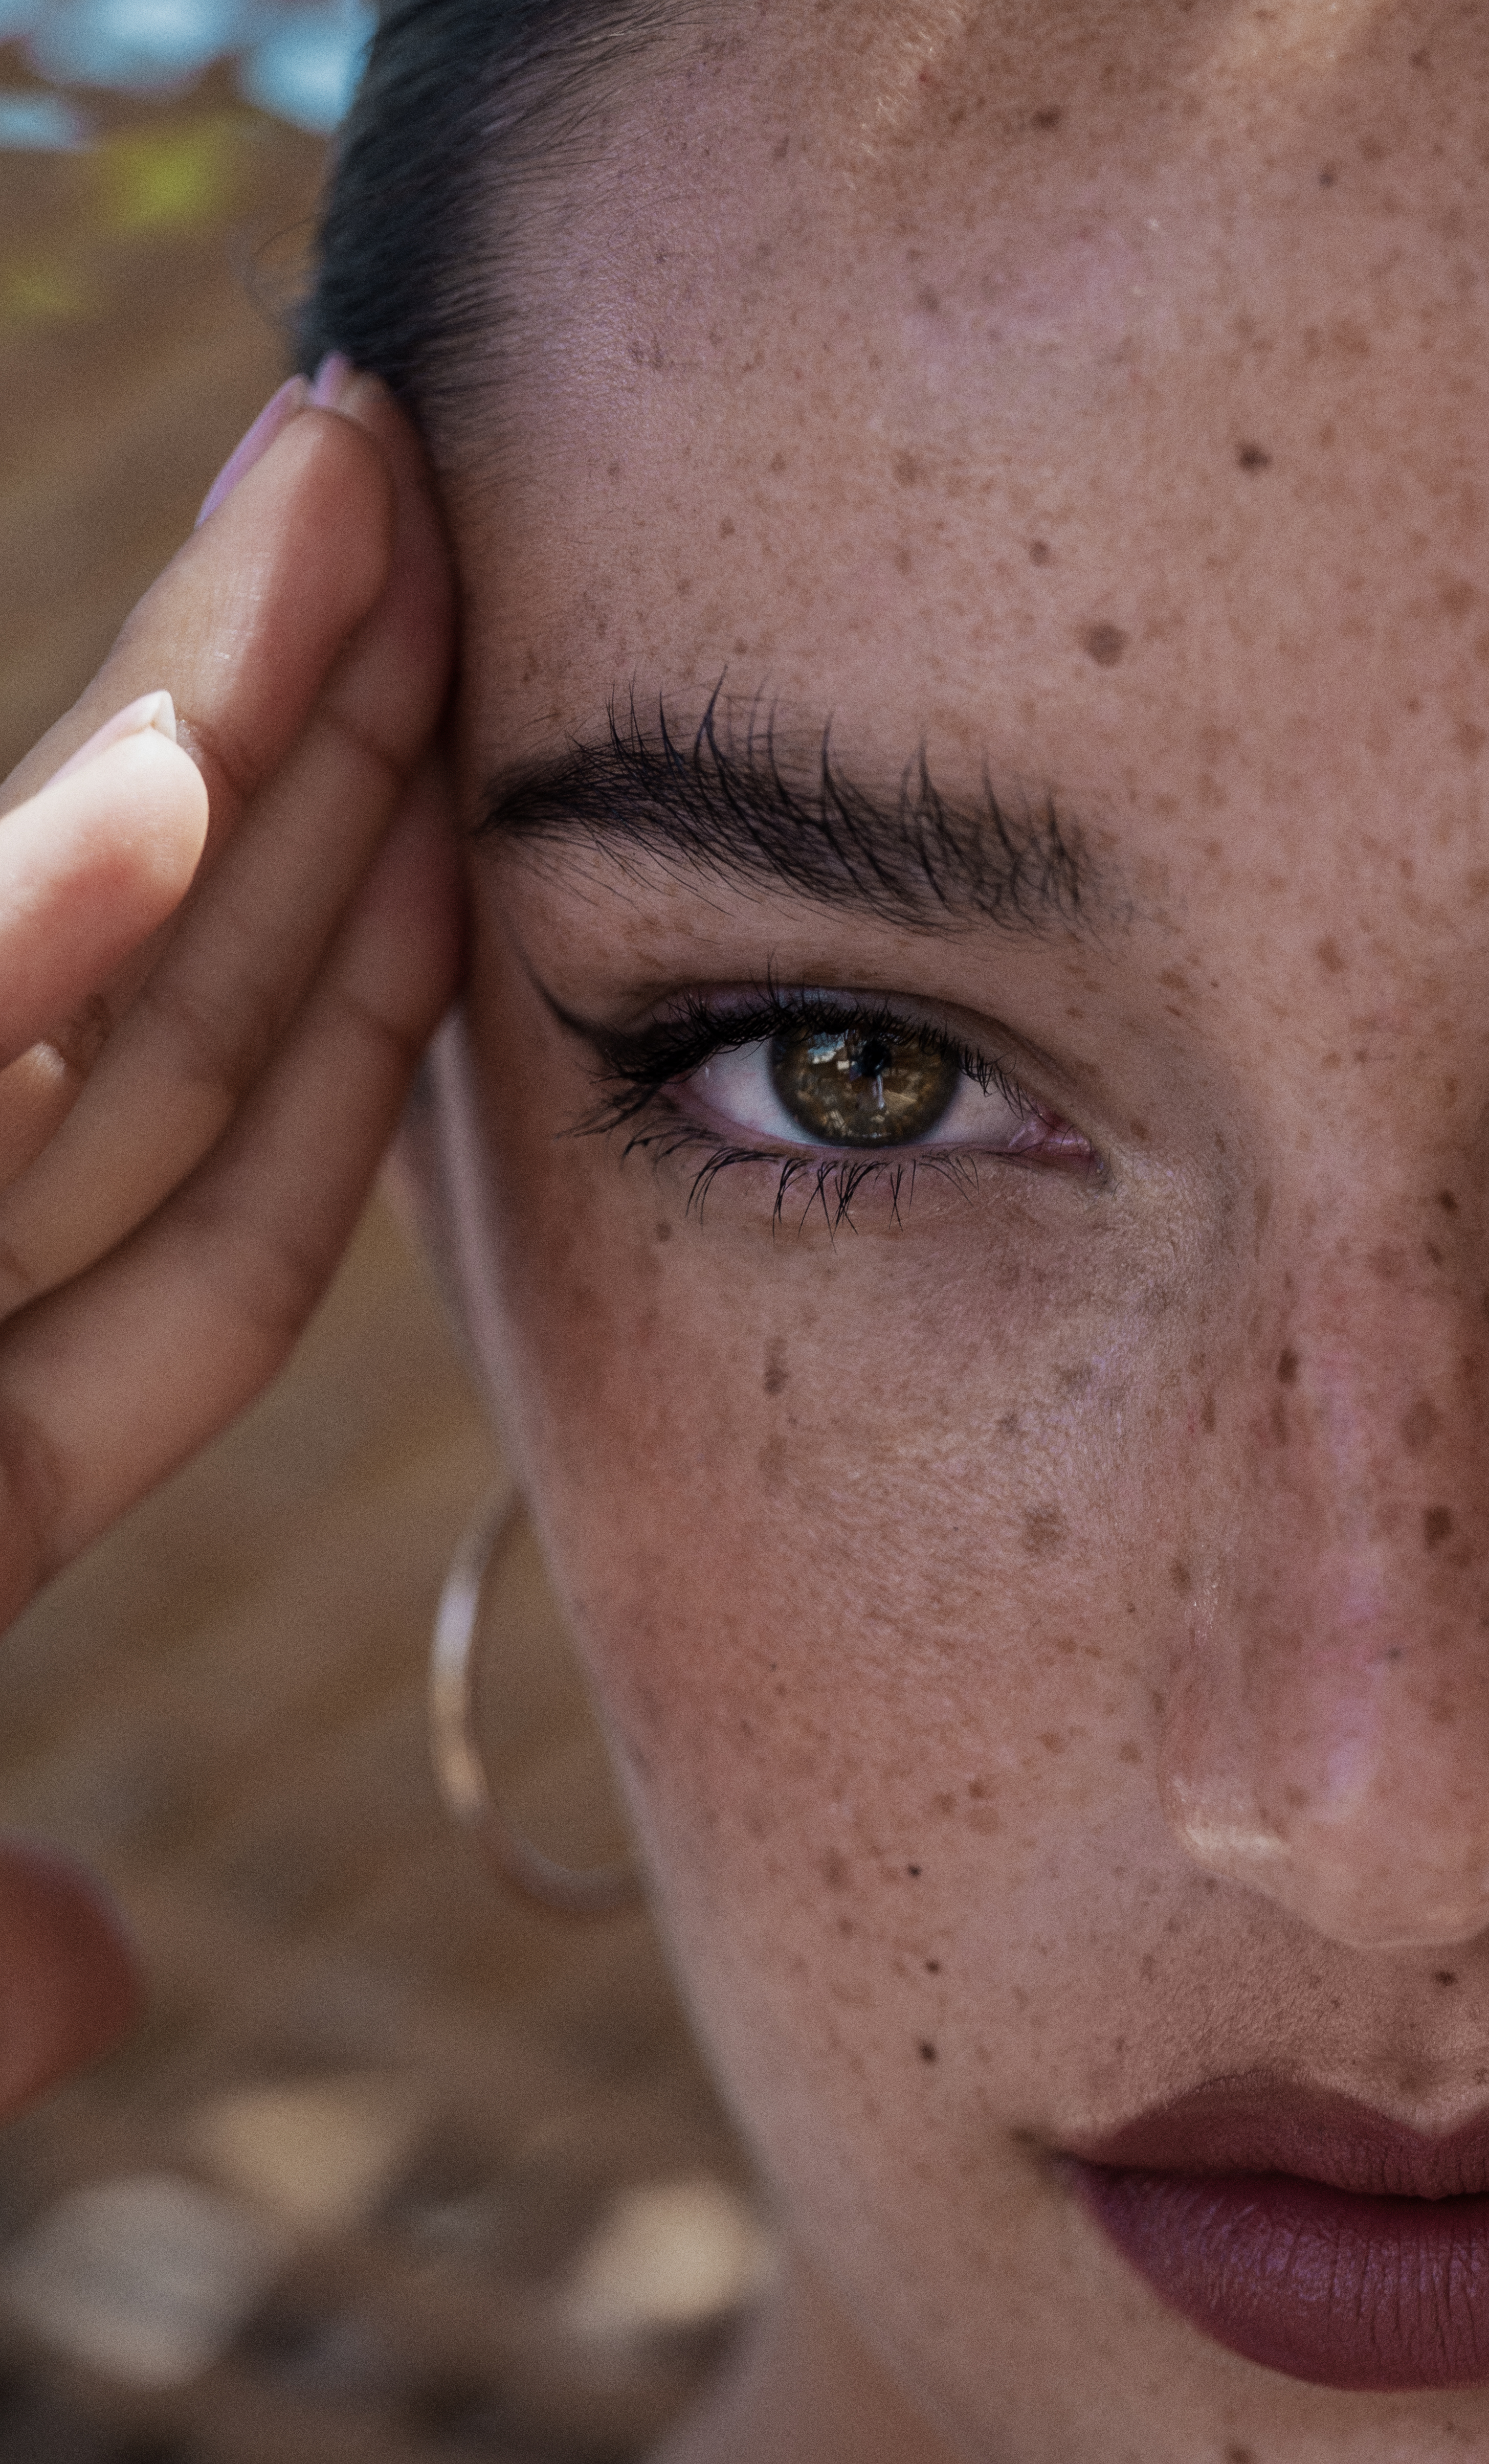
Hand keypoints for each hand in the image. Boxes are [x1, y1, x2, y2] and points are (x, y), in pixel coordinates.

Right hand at [0, 373, 461, 2118]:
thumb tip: (92, 1975)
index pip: (224, 1225)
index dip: (365, 1018)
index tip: (469, 814)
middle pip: (166, 1037)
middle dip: (308, 768)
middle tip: (414, 498)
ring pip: (55, 983)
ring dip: (207, 741)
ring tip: (345, 488)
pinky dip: (17, 953)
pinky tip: (162, 807)